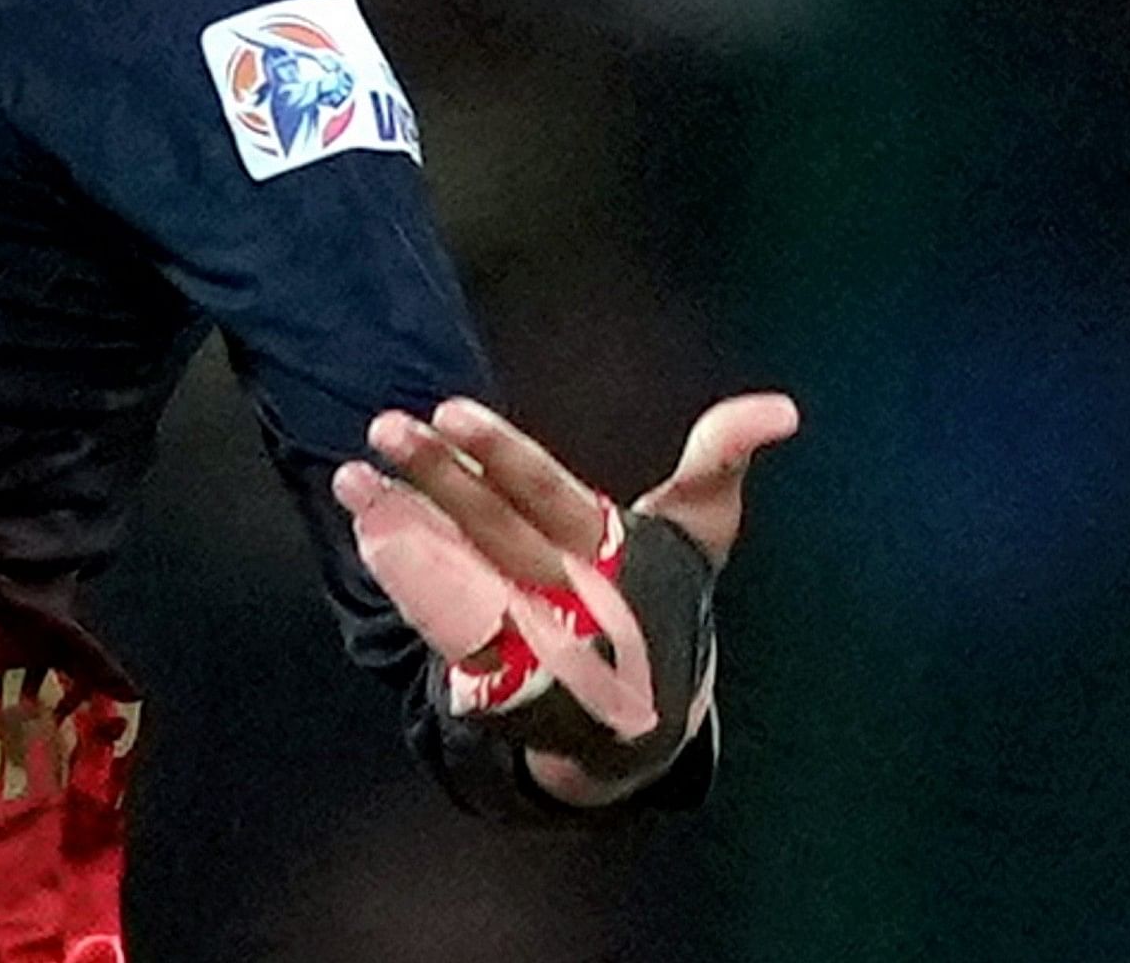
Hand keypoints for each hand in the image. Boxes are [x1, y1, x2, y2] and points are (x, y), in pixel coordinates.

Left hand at [328, 390, 800, 800]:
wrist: (639, 721)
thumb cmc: (661, 602)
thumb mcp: (695, 536)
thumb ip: (718, 465)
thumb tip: (781, 409)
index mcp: (609, 555)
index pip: (549, 495)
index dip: (500, 454)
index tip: (451, 408)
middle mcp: (561, 595)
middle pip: (490, 527)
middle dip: (436, 476)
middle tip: (384, 424)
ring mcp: (519, 636)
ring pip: (450, 571)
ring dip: (397, 522)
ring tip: (348, 474)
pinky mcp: (488, 670)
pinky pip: (434, 616)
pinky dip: (399, 571)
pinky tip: (363, 522)